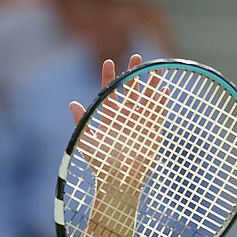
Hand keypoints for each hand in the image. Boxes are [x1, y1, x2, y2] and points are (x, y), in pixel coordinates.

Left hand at [72, 55, 168, 194]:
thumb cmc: (100, 164)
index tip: (107, 62)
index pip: (108, 92)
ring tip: (155, 67)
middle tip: (136, 56)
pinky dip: (161, 101)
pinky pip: (158, 113)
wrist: (118, 181)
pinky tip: (164, 89)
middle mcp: (124, 117)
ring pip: (146, 97)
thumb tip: (71, 103)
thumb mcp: (86, 141)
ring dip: (151, 83)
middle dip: (133, 73)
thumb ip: (81, 122)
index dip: (108, 76)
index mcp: (109, 117)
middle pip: (130, 89)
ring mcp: (139, 122)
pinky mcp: (151, 130)